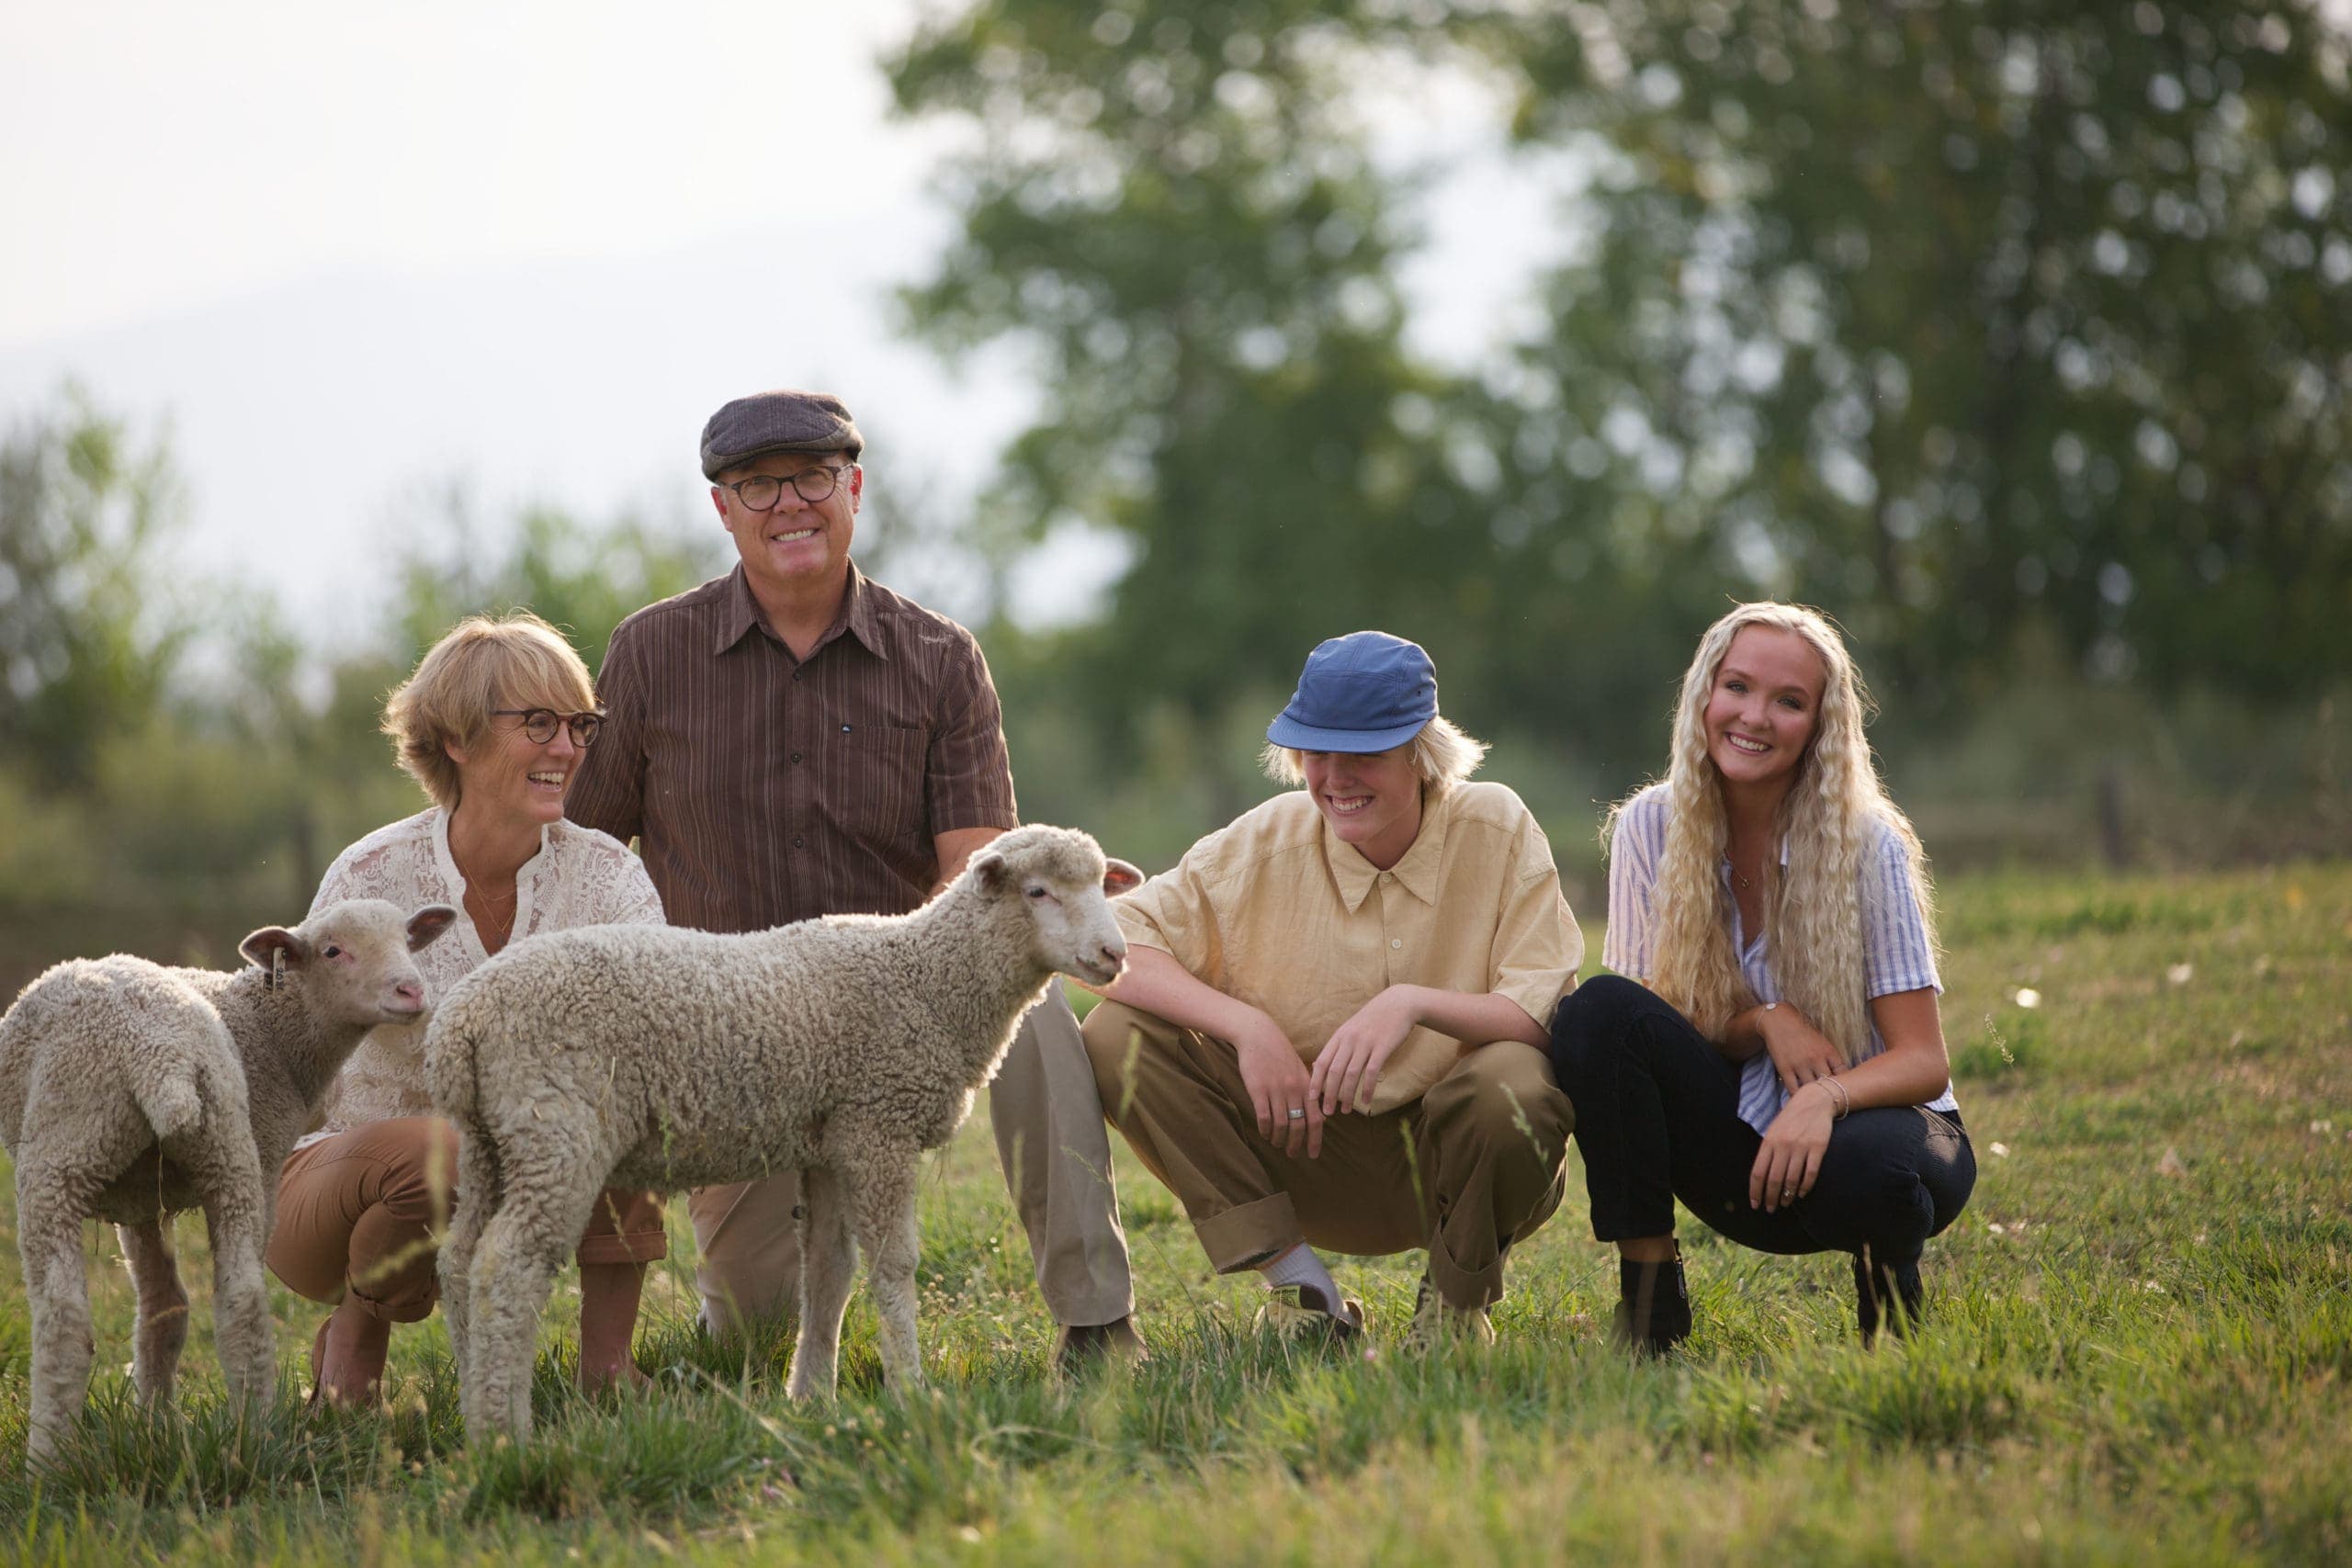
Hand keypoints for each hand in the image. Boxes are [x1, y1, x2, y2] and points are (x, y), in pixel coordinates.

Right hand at [1234, 1015, 1321, 1158]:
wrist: (1258, 1034)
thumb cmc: (1279, 1053)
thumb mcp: (1300, 1070)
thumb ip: (1310, 1093)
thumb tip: (1321, 1117)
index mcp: (1307, 1086)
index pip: (1316, 1119)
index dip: (1315, 1139)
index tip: (1313, 1154)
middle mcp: (1294, 1090)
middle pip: (1299, 1125)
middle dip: (1296, 1144)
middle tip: (1292, 1154)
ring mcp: (1276, 1090)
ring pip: (1282, 1124)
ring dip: (1280, 1139)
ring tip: (1277, 1144)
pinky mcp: (1258, 1089)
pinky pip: (1264, 1117)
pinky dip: (1265, 1129)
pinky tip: (1265, 1134)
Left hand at [1309, 988, 1418, 1115]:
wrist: (1399, 1003)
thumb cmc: (1374, 1019)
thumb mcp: (1351, 1028)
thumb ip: (1337, 1046)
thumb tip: (1319, 1065)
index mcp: (1339, 1036)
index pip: (1321, 1062)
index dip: (1315, 1082)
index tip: (1311, 1099)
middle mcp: (1349, 1040)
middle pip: (1334, 1071)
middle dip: (1328, 1094)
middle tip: (1327, 1113)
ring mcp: (1365, 1043)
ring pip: (1351, 1074)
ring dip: (1347, 1095)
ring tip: (1345, 1111)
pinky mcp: (1382, 1047)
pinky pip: (1371, 1072)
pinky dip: (1367, 1088)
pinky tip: (1366, 1101)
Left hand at [1749, 1083, 1834, 1212]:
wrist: (1814, 1101)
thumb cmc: (1790, 1119)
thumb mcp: (1773, 1131)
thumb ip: (1768, 1151)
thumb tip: (1761, 1177)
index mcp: (1769, 1142)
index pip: (1758, 1172)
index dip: (1755, 1191)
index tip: (1755, 1204)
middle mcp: (1783, 1145)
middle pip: (1774, 1179)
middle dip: (1771, 1198)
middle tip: (1771, 1209)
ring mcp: (1801, 1147)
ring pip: (1792, 1179)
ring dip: (1788, 1196)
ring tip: (1785, 1203)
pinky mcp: (1818, 1148)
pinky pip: (1810, 1173)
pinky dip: (1805, 1187)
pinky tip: (1801, 1194)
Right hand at [1759, 1002, 1844, 1095]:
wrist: (1779, 1021)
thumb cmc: (1804, 1033)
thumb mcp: (1823, 1043)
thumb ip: (1832, 1060)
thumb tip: (1842, 1079)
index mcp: (1829, 1052)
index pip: (1843, 1074)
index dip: (1845, 1085)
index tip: (1844, 1092)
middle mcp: (1816, 1059)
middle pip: (1828, 1084)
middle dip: (1831, 1094)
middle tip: (1831, 1102)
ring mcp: (1800, 1065)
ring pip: (1812, 1089)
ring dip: (1814, 1097)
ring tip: (1816, 1104)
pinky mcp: (1785, 1069)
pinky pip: (1794, 1089)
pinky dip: (1798, 1097)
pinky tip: (1801, 1100)